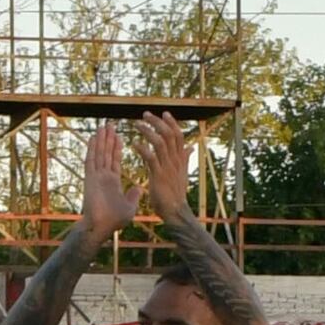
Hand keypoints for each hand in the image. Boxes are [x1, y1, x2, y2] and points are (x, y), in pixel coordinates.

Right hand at [78, 124, 134, 235]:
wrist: (101, 227)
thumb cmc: (114, 221)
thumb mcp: (129, 207)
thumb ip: (133, 196)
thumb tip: (139, 187)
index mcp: (113, 182)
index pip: (115, 161)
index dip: (116, 149)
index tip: (119, 136)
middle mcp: (103, 177)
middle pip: (106, 154)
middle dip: (108, 139)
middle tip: (110, 125)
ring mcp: (96, 176)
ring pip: (99, 153)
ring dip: (101, 140)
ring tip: (104, 125)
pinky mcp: (90, 178)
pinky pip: (91, 160)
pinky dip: (92, 148)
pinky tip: (94, 137)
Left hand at [137, 113, 198, 229]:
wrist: (175, 211)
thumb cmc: (176, 193)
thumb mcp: (182, 172)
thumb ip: (185, 158)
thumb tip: (191, 147)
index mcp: (181, 159)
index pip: (179, 135)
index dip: (172, 123)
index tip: (164, 113)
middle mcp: (176, 160)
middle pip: (169, 134)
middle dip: (157, 122)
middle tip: (145, 114)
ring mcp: (168, 167)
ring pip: (160, 142)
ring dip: (148, 131)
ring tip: (137, 125)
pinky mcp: (159, 175)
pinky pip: (151, 157)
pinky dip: (142, 148)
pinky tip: (134, 144)